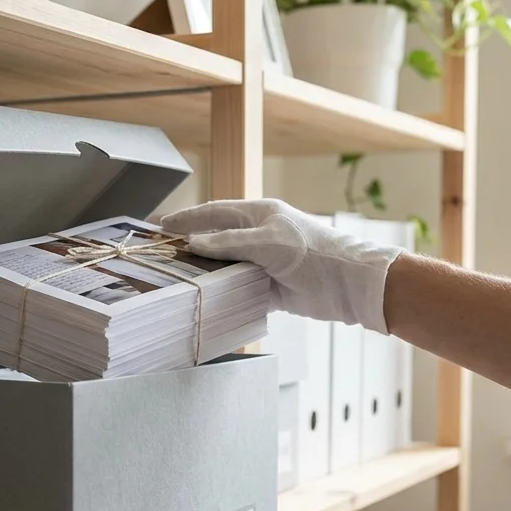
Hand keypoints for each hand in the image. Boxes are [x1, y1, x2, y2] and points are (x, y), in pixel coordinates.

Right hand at [160, 199, 403, 333]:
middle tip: (163, 255)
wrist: (348, 285)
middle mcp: (259, 236)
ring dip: (205, 272)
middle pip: (216, 240)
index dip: (188, 219)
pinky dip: (222, 292)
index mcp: (259, 215)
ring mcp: (263, 263)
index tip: (163, 226)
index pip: (215, 213)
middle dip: (191, 247)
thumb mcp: (267, 243)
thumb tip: (193, 244)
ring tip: (176, 279)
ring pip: (225, 266)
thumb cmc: (312, 253)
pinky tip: (204, 298)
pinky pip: (238, 288)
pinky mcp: (269, 288)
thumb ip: (229, 244)